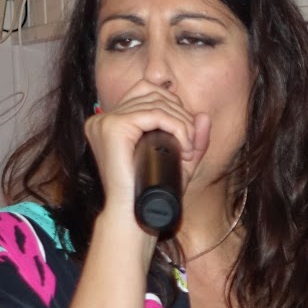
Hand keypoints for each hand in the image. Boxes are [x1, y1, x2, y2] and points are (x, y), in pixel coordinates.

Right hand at [83, 81, 211, 224]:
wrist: (134, 217)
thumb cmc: (152, 193)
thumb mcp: (177, 162)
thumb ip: (191, 140)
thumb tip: (203, 115)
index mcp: (110, 123)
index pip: (145, 90)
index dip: (173, 104)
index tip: (186, 133)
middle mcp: (103, 119)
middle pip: (152, 92)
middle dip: (181, 115)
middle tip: (191, 144)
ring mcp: (105, 122)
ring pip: (156, 103)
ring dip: (182, 123)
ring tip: (188, 149)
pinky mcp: (113, 128)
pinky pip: (154, 114)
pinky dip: (176, 127)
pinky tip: (183, 148)